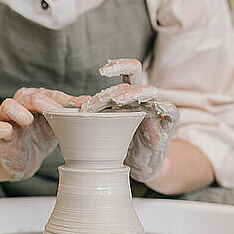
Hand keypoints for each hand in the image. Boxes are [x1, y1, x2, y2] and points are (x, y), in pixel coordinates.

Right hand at [0, 88, 85, 180]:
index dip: (64, 100)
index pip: (50, 94)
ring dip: (19, 111)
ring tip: (29, 120)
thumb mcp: (57, 125)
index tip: (79, 106)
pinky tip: (7, 131)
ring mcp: (7, 120)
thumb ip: (69, 113)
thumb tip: (90, 102)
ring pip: (8, 106)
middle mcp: (21, 106)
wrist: (22, 161)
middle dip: (44, 102)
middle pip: (30, 96)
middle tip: (56, 110)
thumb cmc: (39, 138)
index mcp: (36, 101)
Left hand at [81, 59, 179, 181]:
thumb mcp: (104, 128)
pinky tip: (158, 106)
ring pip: (152, 93)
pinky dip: (167, 108)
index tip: (101, 70)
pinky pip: (173, 113)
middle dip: (117, 86)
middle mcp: (144, 99)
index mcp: (129, 95)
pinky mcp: (167, 129)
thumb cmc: (121, 145)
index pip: (128, 72)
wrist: (141, 167)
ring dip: (135, 94)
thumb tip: (60, 111)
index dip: (117, 66)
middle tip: (101, 99)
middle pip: (137, 79)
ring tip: (120, 100)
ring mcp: (157, 112)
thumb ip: (91, 117)